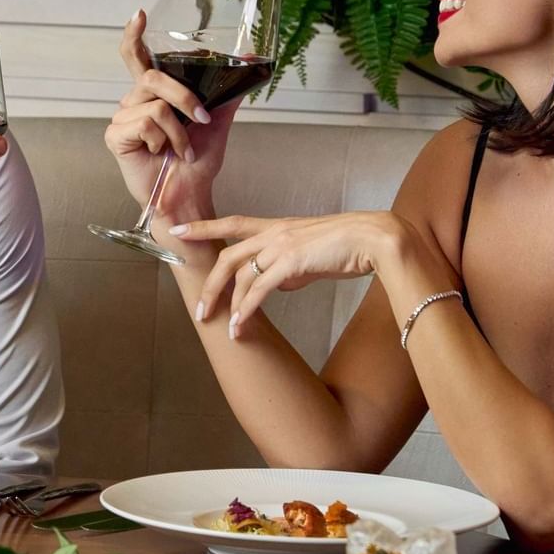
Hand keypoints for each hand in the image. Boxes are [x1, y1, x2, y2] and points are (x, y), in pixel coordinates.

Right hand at [103, 10, 240, 215]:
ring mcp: (122, 119)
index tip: (139, 15)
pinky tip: (163, 154)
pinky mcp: (116, 137)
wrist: (191, 195)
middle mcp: (134, 103)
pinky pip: (146, 122)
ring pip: (155, 103)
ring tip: (183, 149)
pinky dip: (165, 139)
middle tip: (202, 119)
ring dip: (179, 130)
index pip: (136, 58)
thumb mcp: (218, 120)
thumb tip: (250, 64)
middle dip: (184, 97)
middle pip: (151, 77)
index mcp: (153, 95)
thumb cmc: (199, 162)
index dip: (133, 35)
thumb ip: (227, 91)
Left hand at [174, 212, 411, 334]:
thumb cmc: (349, 246)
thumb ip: (288, 266)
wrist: (375, 239)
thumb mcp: (310, 253)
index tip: (178, 231)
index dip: (203, 227)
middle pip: (227, 257)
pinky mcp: (291, 262)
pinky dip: (246, 310)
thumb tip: (276, 284)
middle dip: (209, 285)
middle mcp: (274, 232)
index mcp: (277, 226)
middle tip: (199, 310)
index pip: (231, 223)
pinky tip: (240, 326)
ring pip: (240, 276)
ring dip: (229, 306)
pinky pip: (259, 289)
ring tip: (226, 330)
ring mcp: (280, 245)